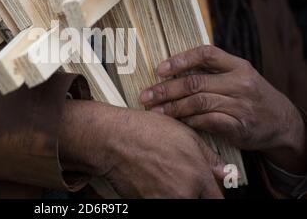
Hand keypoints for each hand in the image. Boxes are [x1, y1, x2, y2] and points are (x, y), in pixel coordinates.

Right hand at [59, 100, 225, 198]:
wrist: (112, 139)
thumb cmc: (144, 131)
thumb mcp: (184, 134)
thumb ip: (209, 156)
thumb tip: (224, 171)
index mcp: (197, 175)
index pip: (217, 199)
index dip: (212, 194)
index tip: (208, 191)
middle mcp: (183, 193)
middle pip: (198, 202)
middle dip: (194, 194)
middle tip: (181, 179)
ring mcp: (164, 201)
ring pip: (179, 203)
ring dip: (176, 194)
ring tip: (164, 177)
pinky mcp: (146, 204)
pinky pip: (160, 203)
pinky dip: (159, 195)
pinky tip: (152, 180)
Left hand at [140, 46, 306, 173]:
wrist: (282, 123)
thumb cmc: (250, 96)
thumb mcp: (238, 76)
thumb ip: (212, 71)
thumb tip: (170, 70)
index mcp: (238, 65)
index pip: (206, 54)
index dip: (180, 60)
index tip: (159, 70)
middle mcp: (240, 82)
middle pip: (195, 82)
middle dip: (166, 89)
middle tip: (145, 95)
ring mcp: (240, 105)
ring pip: (198, 102)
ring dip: (172, 107)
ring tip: (155, 111)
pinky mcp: (238, 126)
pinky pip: (207, 122)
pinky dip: (189, 121)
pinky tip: (177, 122)